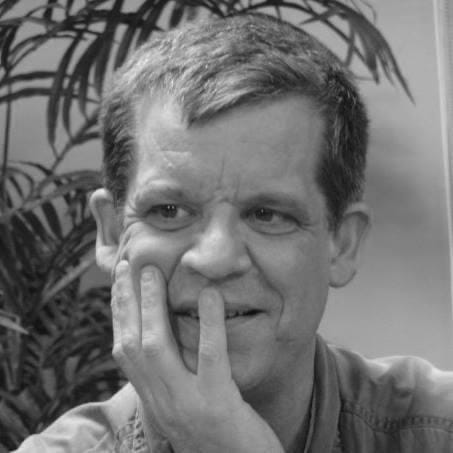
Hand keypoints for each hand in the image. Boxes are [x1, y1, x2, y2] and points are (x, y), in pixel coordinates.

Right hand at [111, 260, 284, 452]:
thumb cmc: (216, 434)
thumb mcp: (184, 406)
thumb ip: (172, 378)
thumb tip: (167, 337)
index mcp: (153, 401)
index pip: (124, 353)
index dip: (118, 315)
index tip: (119, 283)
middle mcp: (161, 403)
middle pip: (133, 345)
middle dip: (128, 303)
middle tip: (132, 266)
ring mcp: (186, 404)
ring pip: (158, 348)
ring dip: (152, 307)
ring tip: (154, 274)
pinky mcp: (217, 403)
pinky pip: (209, 357)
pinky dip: (208, 323)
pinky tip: (211, 296)